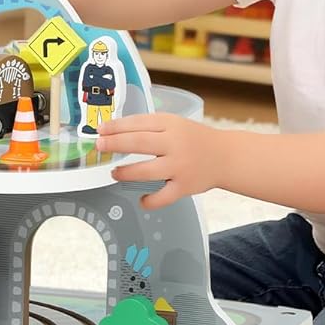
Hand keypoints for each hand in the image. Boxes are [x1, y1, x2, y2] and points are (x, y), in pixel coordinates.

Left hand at [96, 113, 223, 209]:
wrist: (225, 157)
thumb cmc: (194, 139)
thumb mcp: (174, 124)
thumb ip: (149, 127)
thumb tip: (115, 133)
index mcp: (171, 125)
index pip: (138, 123)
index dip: (116, 126)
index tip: (100, 130)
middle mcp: (175, 144)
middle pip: (139, 143)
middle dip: (115, 144)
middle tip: (100, 146)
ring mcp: (179, 167)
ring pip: (146, 171)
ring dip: (126, 173)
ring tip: (114, 172)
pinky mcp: (184, 187)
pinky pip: (162, 197)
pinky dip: (150, 201)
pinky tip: (142, 199)